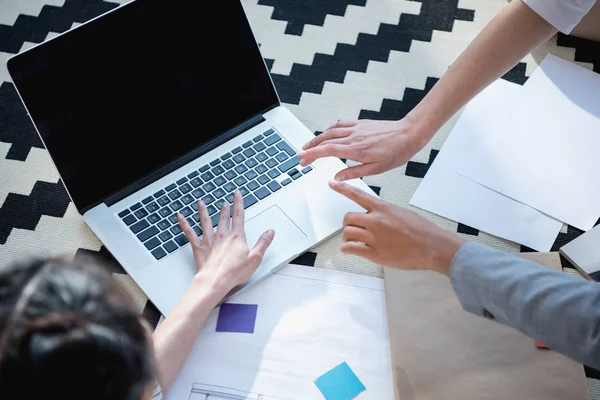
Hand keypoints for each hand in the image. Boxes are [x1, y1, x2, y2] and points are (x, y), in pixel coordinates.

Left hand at [177, 190, 274, 293]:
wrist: (216, 280)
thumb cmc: (234, 272)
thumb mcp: (255, 258)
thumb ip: (263, 243)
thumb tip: (270, 232)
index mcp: (236, 236)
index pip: (238, 215)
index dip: (238, 203)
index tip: (237, 194)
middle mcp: (222, 235)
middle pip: (223, 217)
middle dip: (224, 208)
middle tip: (224, 202)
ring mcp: (209, 239)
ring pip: (205, 221)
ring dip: (203, 211)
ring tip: (201, 203)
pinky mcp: (199, 247)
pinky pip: (190, 232)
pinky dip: (184, 224)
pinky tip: (180, 217)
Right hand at [299, 118, 428, 180]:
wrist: (409, 133)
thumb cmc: (397, 152)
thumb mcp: (376, 169)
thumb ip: (354, 173)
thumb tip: (336, 178)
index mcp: (356, 150)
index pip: (327, 151)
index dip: (312, 155)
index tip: (302, 159)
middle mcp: (354, 136)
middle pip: (324, 140)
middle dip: (310, 149)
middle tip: (301, 157)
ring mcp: (356, 128)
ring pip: (330, 131)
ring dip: (317, 138)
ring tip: (309, 146)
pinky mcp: (361, 124)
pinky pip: (340, 124)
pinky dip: (329, 129)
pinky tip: (327, 133)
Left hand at [329, 181, 463, 275]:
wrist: (433, 246)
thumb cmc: (422, 230)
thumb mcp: (402, 212)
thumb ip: (385, 212)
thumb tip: (376, 215)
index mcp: (383, 208)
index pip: (358, 195)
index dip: (342, 188)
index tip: (332, 183)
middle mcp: (376, 221)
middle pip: (348, 218)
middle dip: (349, 224)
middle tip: (353, 229)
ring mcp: (374, 237)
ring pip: (347, 233)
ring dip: (348, 237)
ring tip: (354, 241)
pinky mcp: (375, 253)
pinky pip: (351, 249)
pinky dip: (347, 249)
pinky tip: (350, 249)